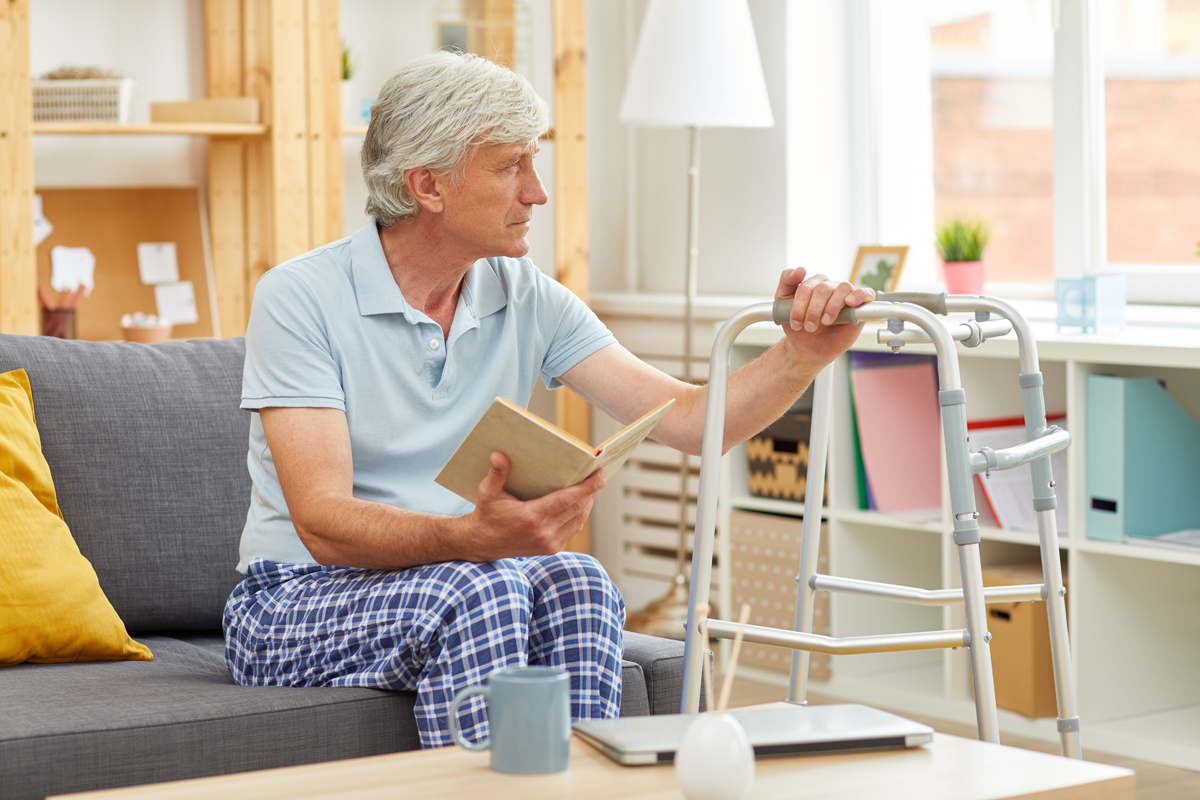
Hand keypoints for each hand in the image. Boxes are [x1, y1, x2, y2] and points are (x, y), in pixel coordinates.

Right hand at [460, 452, 605, 559]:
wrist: (482, 544)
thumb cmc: (487, 515)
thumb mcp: (487, 493)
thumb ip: (496, 474)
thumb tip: (498, 454)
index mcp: (531, 517)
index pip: (566, 500)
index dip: (587, 487)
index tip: (601, 476)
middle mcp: (543, 532)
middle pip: (577, 508)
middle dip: (591, 492)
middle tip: (599, 475)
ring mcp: (548, 543)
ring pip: (578, 520)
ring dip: (587, 503)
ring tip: (593, 487)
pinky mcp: (550, 549)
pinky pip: (573, 530)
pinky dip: (580, 516)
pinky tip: (581, 504)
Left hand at [775, 267, 874, 366]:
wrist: (809, 348)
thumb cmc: (799, 326)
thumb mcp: (783, 305)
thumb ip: (787, 283)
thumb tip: (800, 269)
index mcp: (814, 284)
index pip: (807, 286)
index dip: (800, 304)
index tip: (795, 322)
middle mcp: (831, 287)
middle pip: (823, 288)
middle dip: (813, 310)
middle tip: (809, 327)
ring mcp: (846, 295)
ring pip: (842, 288)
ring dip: (832, 306)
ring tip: (826, 322)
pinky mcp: (860, 306)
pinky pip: (866, 293)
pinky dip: (859, 295)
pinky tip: (849, 303)